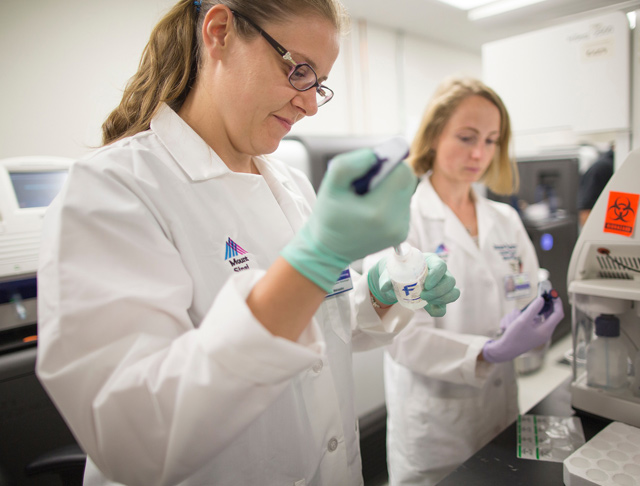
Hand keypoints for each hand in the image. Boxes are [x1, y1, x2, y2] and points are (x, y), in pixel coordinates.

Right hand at [281, 148, 416, 291]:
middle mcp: (396, 222)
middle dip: (389, 175)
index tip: (370, 169)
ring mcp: (401, 230)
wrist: (328, 250)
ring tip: (366, 199)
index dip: (387, 163)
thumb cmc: (327, 215)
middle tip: (367, 183)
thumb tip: (374, 155)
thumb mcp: (330, 185)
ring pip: (405, 191)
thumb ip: (349, 164)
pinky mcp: (402, 234)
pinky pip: (403, 205)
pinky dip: (390, 201)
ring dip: (389, 188)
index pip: (401, 171)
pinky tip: (371, 210)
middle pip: (407, 180)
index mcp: (379, 211)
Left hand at [368, 253, 459, 316]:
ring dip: (441, 299)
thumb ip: (387, 278)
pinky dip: (438, 310)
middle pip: (450, 281)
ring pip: (453, 293)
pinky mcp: (440, 298)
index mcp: (430, 261)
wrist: (398, 279)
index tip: (426, 285)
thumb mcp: (391, 271)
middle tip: (423, 295)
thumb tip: (385, 286)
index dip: (437, 275)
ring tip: (425, 300)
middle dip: (438, 291)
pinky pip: (445, 306)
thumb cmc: (398, 270)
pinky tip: (428, 308)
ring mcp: (443, 285)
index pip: (441, 265)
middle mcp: (441, 272)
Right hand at [482, 296, 563, 362]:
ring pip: (530, 316)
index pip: (558, 314)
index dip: (557, 303)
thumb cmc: (514, 337)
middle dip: (533, 309)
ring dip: (519, 315)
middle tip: (531, 302)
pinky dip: (515, 320)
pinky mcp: (528, 332)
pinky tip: (508, 326)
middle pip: (544, 314)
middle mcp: (543, 331)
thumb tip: (541, 299)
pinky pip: (524, 320)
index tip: (553, 295)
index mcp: (546, 330)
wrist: (504, 350)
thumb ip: (533, 309)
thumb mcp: (523, 321)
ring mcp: (535, 332)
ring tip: (510, 322)